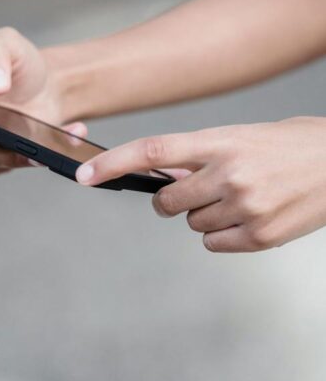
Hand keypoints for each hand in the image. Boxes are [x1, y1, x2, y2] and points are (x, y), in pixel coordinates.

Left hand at [75, 117, 325, 251]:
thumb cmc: (295, 146)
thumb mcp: (245, 137)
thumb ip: (203, 155)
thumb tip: (167, 177)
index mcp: (221, 140)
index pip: (153, 151)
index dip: (113, 163)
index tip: (85, 175)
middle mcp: (228, 173)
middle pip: (166, 202)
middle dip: (172, 201)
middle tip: (197, 191)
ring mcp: (244, 206)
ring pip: (192, 224)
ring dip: (207, 215)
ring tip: (244, 198)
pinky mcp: (259, 236)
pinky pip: (214, 243)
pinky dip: (225, 235)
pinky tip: (253, 217)